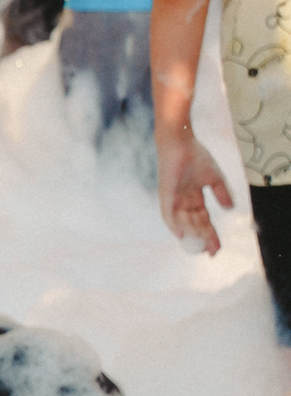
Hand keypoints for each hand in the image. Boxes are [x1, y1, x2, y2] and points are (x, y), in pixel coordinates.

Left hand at [157, 123, 234, 257]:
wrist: (181, 142)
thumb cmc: (196, 157)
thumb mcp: (214, 178)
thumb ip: (221, 194)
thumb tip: (231, 209)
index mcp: (194, 199)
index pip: (204, 221)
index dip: (211, 235)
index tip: (217, 249)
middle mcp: (183, 203)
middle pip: (195, 226)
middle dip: (203, 240)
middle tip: (212, 253)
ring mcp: (174, 200)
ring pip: (184, 223)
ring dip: (194, 235)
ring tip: (203, 245)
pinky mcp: (166, 195)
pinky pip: (168, 214)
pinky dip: (174, 225)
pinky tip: (181, 235)